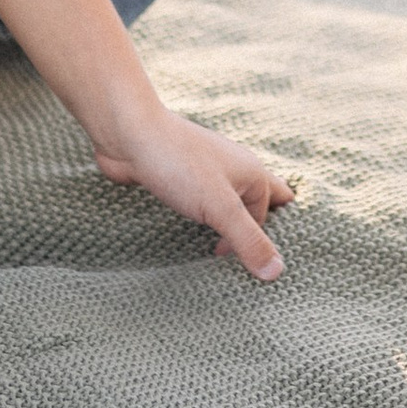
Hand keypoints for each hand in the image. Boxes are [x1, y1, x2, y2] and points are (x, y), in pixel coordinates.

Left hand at [89, 101, 294, 277]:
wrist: (129, 135)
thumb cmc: (178, 165)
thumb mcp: (219, 207)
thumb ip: (248, 240)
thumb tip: (277, 272)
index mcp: (252, 173)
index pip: (265, 216)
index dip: (255, 242)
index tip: (236, 265)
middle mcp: (234, 168)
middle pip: (260, 197)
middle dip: (260, 221)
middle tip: (255, 249)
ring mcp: (207, 170)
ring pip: (229, 198)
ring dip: (229, 220)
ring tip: (223, 245)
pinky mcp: (181, 175)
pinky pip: (201, 198)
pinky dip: (204, 215)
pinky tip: (194, 226)